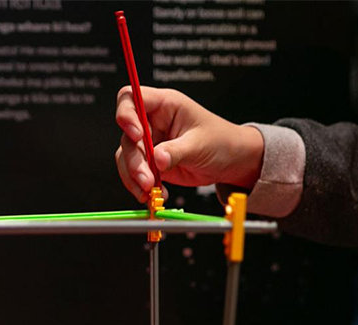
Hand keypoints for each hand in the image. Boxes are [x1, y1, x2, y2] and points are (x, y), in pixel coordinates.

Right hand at [114, 86, 263, 202]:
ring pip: (127, 156)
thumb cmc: (221, 141)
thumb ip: (177, 151)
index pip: (132, 98)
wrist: (230, 162)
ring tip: (151, 190)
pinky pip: (134, 172)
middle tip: (147, 179)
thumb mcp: (200, 144)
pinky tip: (155, 193)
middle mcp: (153, 122)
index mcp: (165, 105)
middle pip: (127, 135)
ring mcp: (151, 143)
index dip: (127, 115)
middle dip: (135, 159)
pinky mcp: (151, 162)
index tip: (136, 135)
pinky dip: (139, 185)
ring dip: (134, 175)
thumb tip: (157, 159)